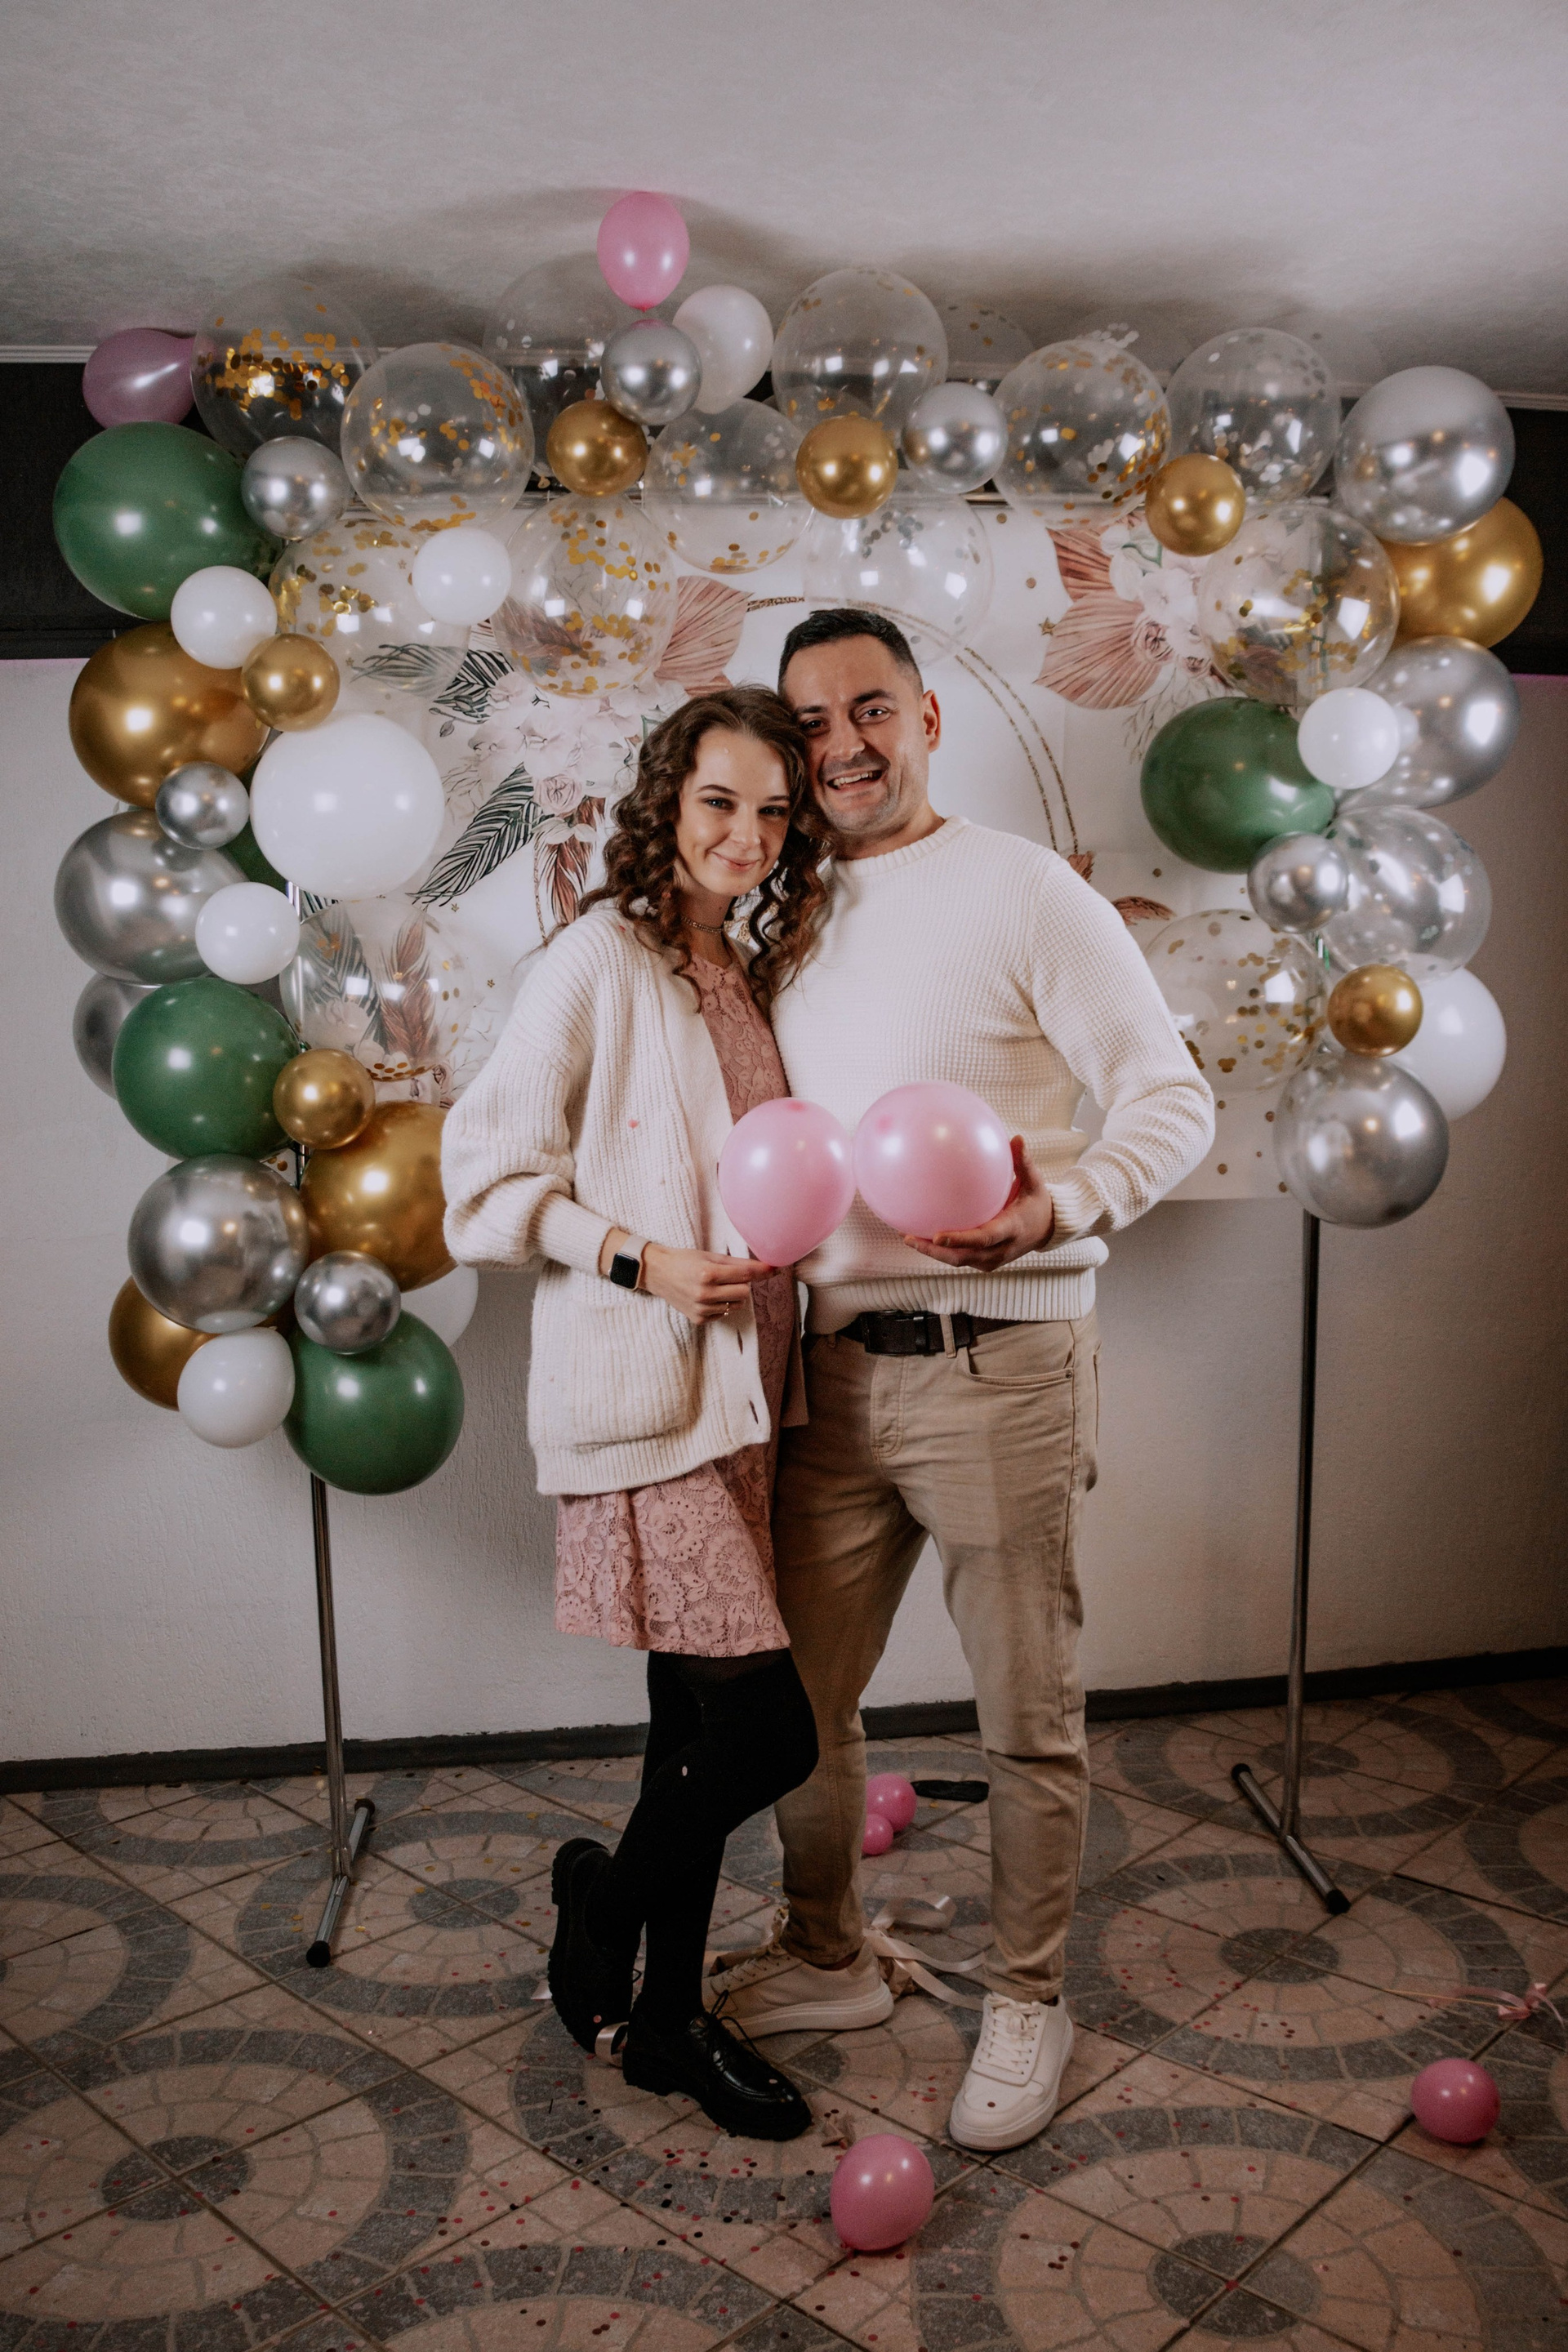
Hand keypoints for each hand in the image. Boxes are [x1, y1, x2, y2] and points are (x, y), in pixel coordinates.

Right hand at [641, 1244, 774, 1323]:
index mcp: (708, 1274)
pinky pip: (724, 1313)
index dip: (762, 1272)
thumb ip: (738, 1263)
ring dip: (733, 1296)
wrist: (658, 1274)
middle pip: (744, 1293)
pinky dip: (721, 1305)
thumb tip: (765, 1266)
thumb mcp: (710, 1257)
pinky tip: (707, 1296)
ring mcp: (701, 1309)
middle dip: (742, 1284)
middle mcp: (705, 1294)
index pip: (745, 1275)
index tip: (776, 1269)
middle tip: (729, 1277)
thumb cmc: (685, 1261)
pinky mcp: (699, 1319)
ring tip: (716, 1287)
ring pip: (737, 1305)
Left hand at [902, 1137, 1055, 1269]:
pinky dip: (941, 1250)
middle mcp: (1001, 1250)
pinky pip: (960, 1257)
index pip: (983, 1238)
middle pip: (963, 1257)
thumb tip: (1016, 1138)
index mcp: (1012, 1230)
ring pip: (958, 1261)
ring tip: (907, 1237)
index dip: (961, 1240)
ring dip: (933, 1252)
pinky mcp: (985, 1261)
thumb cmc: (1037, 1201)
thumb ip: (1024, 1162)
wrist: (1047, 1229)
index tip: (938, 1235)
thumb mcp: (1035, 1182)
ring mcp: (992, 1259)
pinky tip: (921, 1235)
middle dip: (935, 1251)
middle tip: (909, 1238)